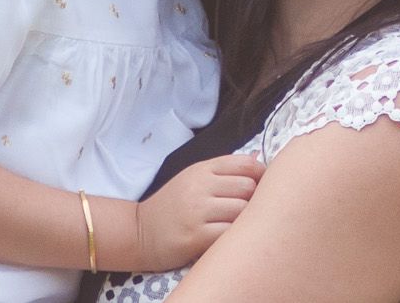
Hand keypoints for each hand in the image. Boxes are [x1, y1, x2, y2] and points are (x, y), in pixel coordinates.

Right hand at [133, 153, 264, 271]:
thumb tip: (259, 160)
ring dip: (245, 220)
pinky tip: (229, 239)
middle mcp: (199, 187)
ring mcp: (196, 212)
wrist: (138, 232)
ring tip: (238, 226)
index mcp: (201, 169)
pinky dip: (235, 236)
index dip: (260, 175)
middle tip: (249, 210)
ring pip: (242, 210)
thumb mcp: (193, 178)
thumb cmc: (172, 205)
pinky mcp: (195, 237)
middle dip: (254, 199)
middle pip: (247, 187)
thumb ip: (224, 170)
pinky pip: (230, 233)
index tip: (261, 187)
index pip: (244, 164)